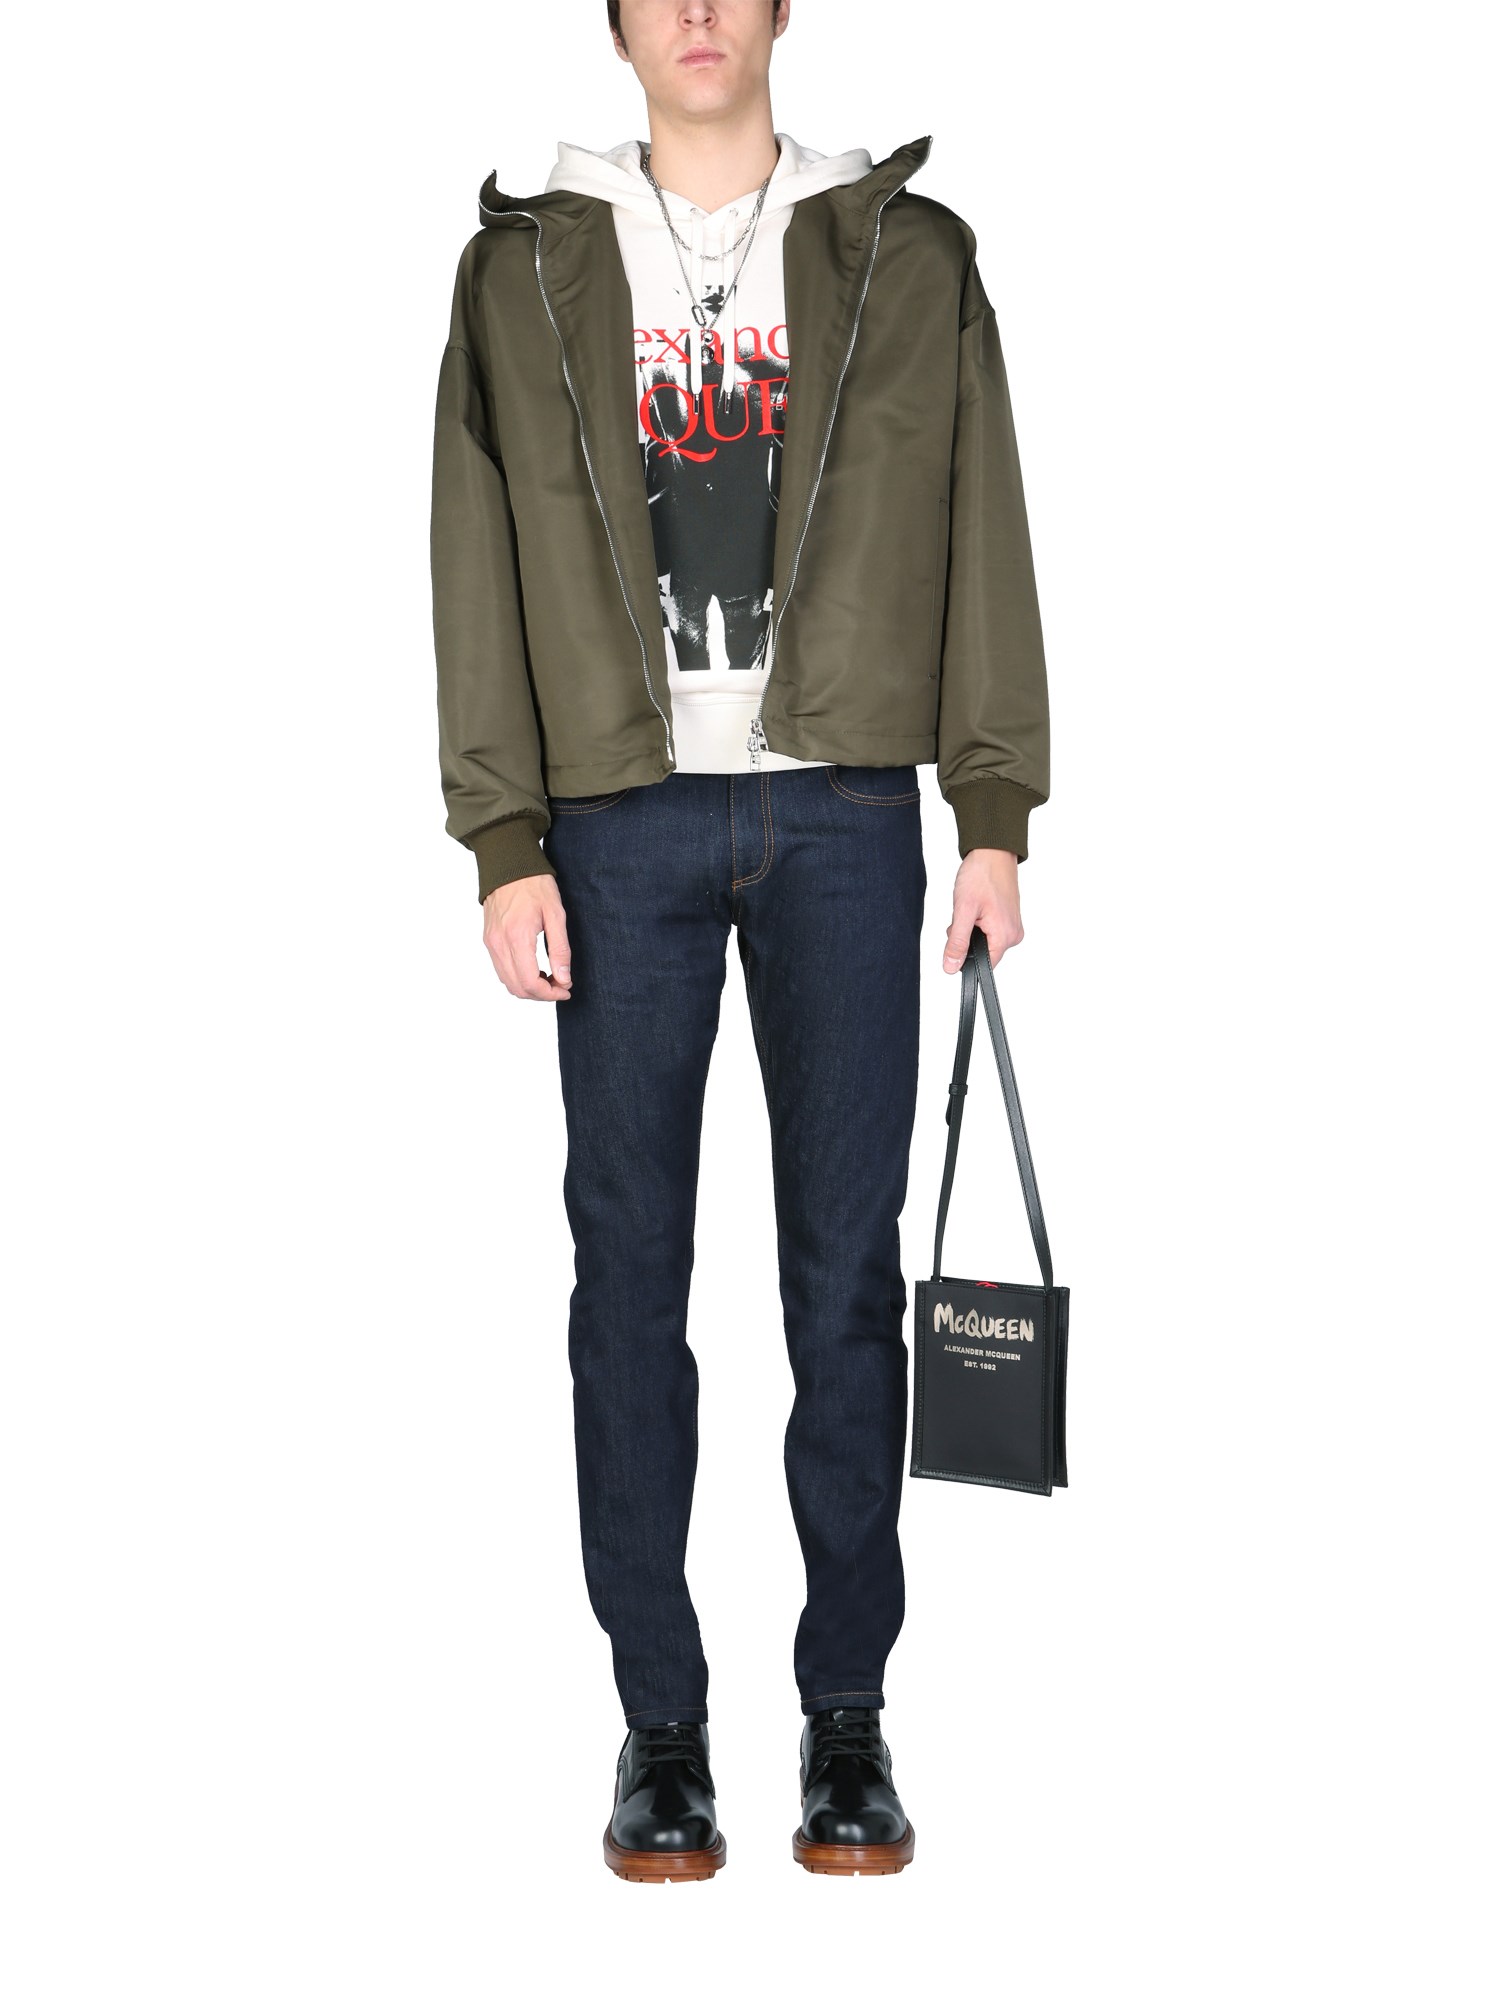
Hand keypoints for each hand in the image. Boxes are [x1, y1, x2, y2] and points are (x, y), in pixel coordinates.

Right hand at [483, 875, 572, 999]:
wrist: (509, 865)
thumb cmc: (534, 885)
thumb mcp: (556, 914)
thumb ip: (560, 949)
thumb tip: (564, 978)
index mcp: (517, 938)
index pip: (530, 983)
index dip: (550, 994)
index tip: (566, 989)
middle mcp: (499, 944)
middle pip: (517, 988)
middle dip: (541, 994)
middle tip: (561, 985)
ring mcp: (491, 943)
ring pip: (507, 982)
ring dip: (529, 987)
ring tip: (549, 977)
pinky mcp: (488, 940)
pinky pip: (501, 970)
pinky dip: (517, 977)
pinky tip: (534, 968)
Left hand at [943, 849, 1022, 972]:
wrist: (992, 852)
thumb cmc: (981, 876)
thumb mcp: (963, 911)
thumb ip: (957, 942)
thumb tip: (951, 966)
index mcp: (1005, 936)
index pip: (984, 966)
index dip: (965, 958)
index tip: (957, 942)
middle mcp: (1013, 934)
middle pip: (983, 953)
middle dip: (966, 939)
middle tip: (964, 917)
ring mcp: (1013, 926)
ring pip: (984, 941)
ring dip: (971, 929)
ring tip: (971, 908)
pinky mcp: (1009, 918)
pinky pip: (989, 930)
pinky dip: (978, 922)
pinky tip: (977, 907)